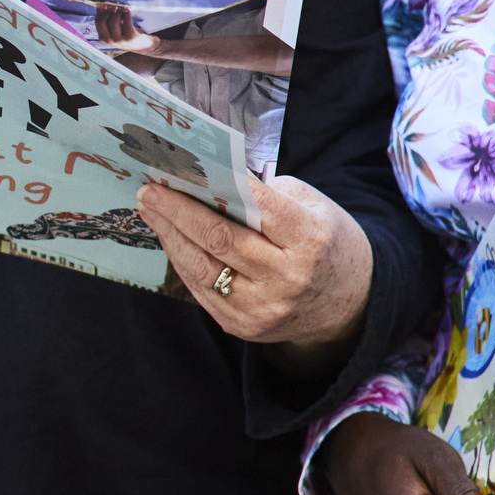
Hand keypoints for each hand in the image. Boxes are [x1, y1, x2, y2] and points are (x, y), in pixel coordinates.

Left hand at [140, 169, 373, 367]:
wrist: (345, 303)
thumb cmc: (322, 242)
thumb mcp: (312, 207)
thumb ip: (266, 194)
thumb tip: (209, 178)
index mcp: (310, 239)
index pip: (259, 206)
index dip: (217, 185)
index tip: (184, 168)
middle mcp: (287, 277)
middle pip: (221, 239)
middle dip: (178, 211)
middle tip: (149, 189)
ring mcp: (263, 307)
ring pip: (203, 267)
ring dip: (170, 235)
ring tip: (150, 209)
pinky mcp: (244, 326)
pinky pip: (201, 290)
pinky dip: (182, 260)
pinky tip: (169, 237)